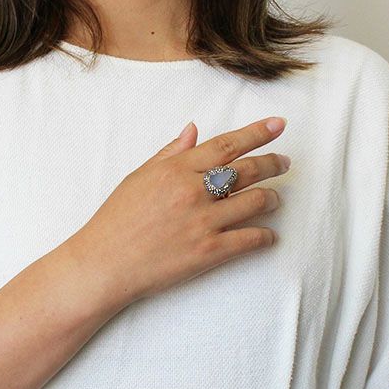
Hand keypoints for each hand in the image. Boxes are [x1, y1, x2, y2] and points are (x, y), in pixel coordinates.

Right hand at [67, 117, 289, 308]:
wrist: (104, 264)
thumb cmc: (116, 220)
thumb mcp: (139, 177)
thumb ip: (170, 153)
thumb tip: (193, 129)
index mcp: (177, 170)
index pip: (227, 144)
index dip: (257, 132)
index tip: (278, 125)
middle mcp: (194, 191)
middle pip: (248, 170)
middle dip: (273, 163)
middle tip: (285, 162)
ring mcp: (203, 222)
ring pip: (255, 201)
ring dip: (272, 198)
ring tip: (275, 198)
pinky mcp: (208, 252)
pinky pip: (249, 239)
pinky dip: (265, 236)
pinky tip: (269, 235)